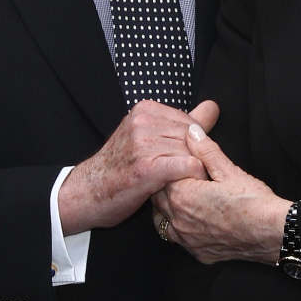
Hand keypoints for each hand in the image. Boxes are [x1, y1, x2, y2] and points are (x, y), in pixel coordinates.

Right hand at [59, 100, 219, 233]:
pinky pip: (188, 166)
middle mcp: (144, 121)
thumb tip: (213, 107)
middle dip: (195, 158)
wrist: (87, 193)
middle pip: (193, 138)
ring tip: (182, 183)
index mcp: (145, 109)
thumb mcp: (148, 137)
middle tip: (183, 176)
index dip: (193, 146)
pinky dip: (193, 178)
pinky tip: (185, 187)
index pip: (191, 122)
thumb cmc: (119, 168)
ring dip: (194, 171)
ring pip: (193, 152)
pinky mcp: (147, 167)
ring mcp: (144, 143)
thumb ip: (182, 122)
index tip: (179, 161)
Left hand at [152, 121, 289, 264]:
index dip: (169, 167)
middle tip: (179, 177)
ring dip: (169, 210)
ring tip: (184, 199)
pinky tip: (196, 221)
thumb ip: (206, 150)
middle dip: (165, 187)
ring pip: (164, 222)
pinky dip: (183, 229)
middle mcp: (178, 221)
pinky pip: (181, 240)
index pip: (162, 177)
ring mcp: (188, 240)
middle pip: (159, 199)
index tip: (178, 162)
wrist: (273, 234)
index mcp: (182, 196)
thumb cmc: (253, 201)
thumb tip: (192, 132)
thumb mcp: (229, 170)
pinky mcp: (199, 254)